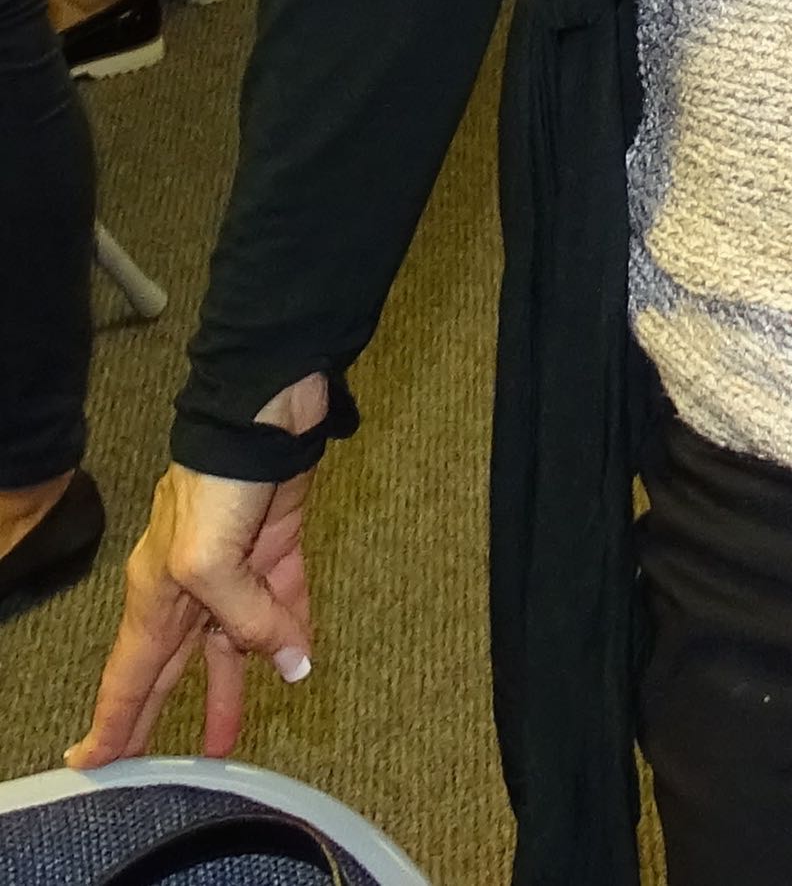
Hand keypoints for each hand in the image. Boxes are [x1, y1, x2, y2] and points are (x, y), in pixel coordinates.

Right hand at [68, 377, 323, 766]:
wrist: (264, 418)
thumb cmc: (215, 483)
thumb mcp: (209, 562)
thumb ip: (242, 619)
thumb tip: (287, 662)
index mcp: (155, 594)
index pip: (129, 675)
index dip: (113, 722)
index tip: (92, 765)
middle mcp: (188, 587)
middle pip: (172, 668)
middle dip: (160, 720)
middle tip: (151, 775)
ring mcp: (234, 567)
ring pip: (230, 642)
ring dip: (232, 687)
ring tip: (226, 745)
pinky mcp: (275, 545)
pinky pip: (279, 602)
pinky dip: (288, 632)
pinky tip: (297, 662)